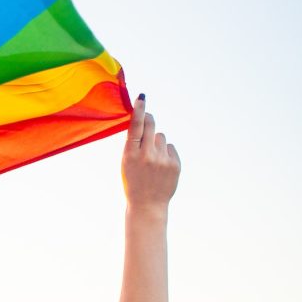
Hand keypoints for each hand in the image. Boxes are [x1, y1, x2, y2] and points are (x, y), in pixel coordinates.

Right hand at [122, 94, 180, 211]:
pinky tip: (161, 166)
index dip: (139, 110)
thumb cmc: (133, 181)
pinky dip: (165, 153)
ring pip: (161, 137)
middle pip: (150, 125)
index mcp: (130, 154)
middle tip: (147, 119)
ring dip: (156, 142)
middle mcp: (147, 155)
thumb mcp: (126, 162)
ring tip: (152, 159)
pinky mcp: (175, 164)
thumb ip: (134, 144)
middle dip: (148, 120)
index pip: (135, 127)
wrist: (147, 204)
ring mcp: (162, 160)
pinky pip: (170, 147)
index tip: (142, 97)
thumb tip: (144, 121)